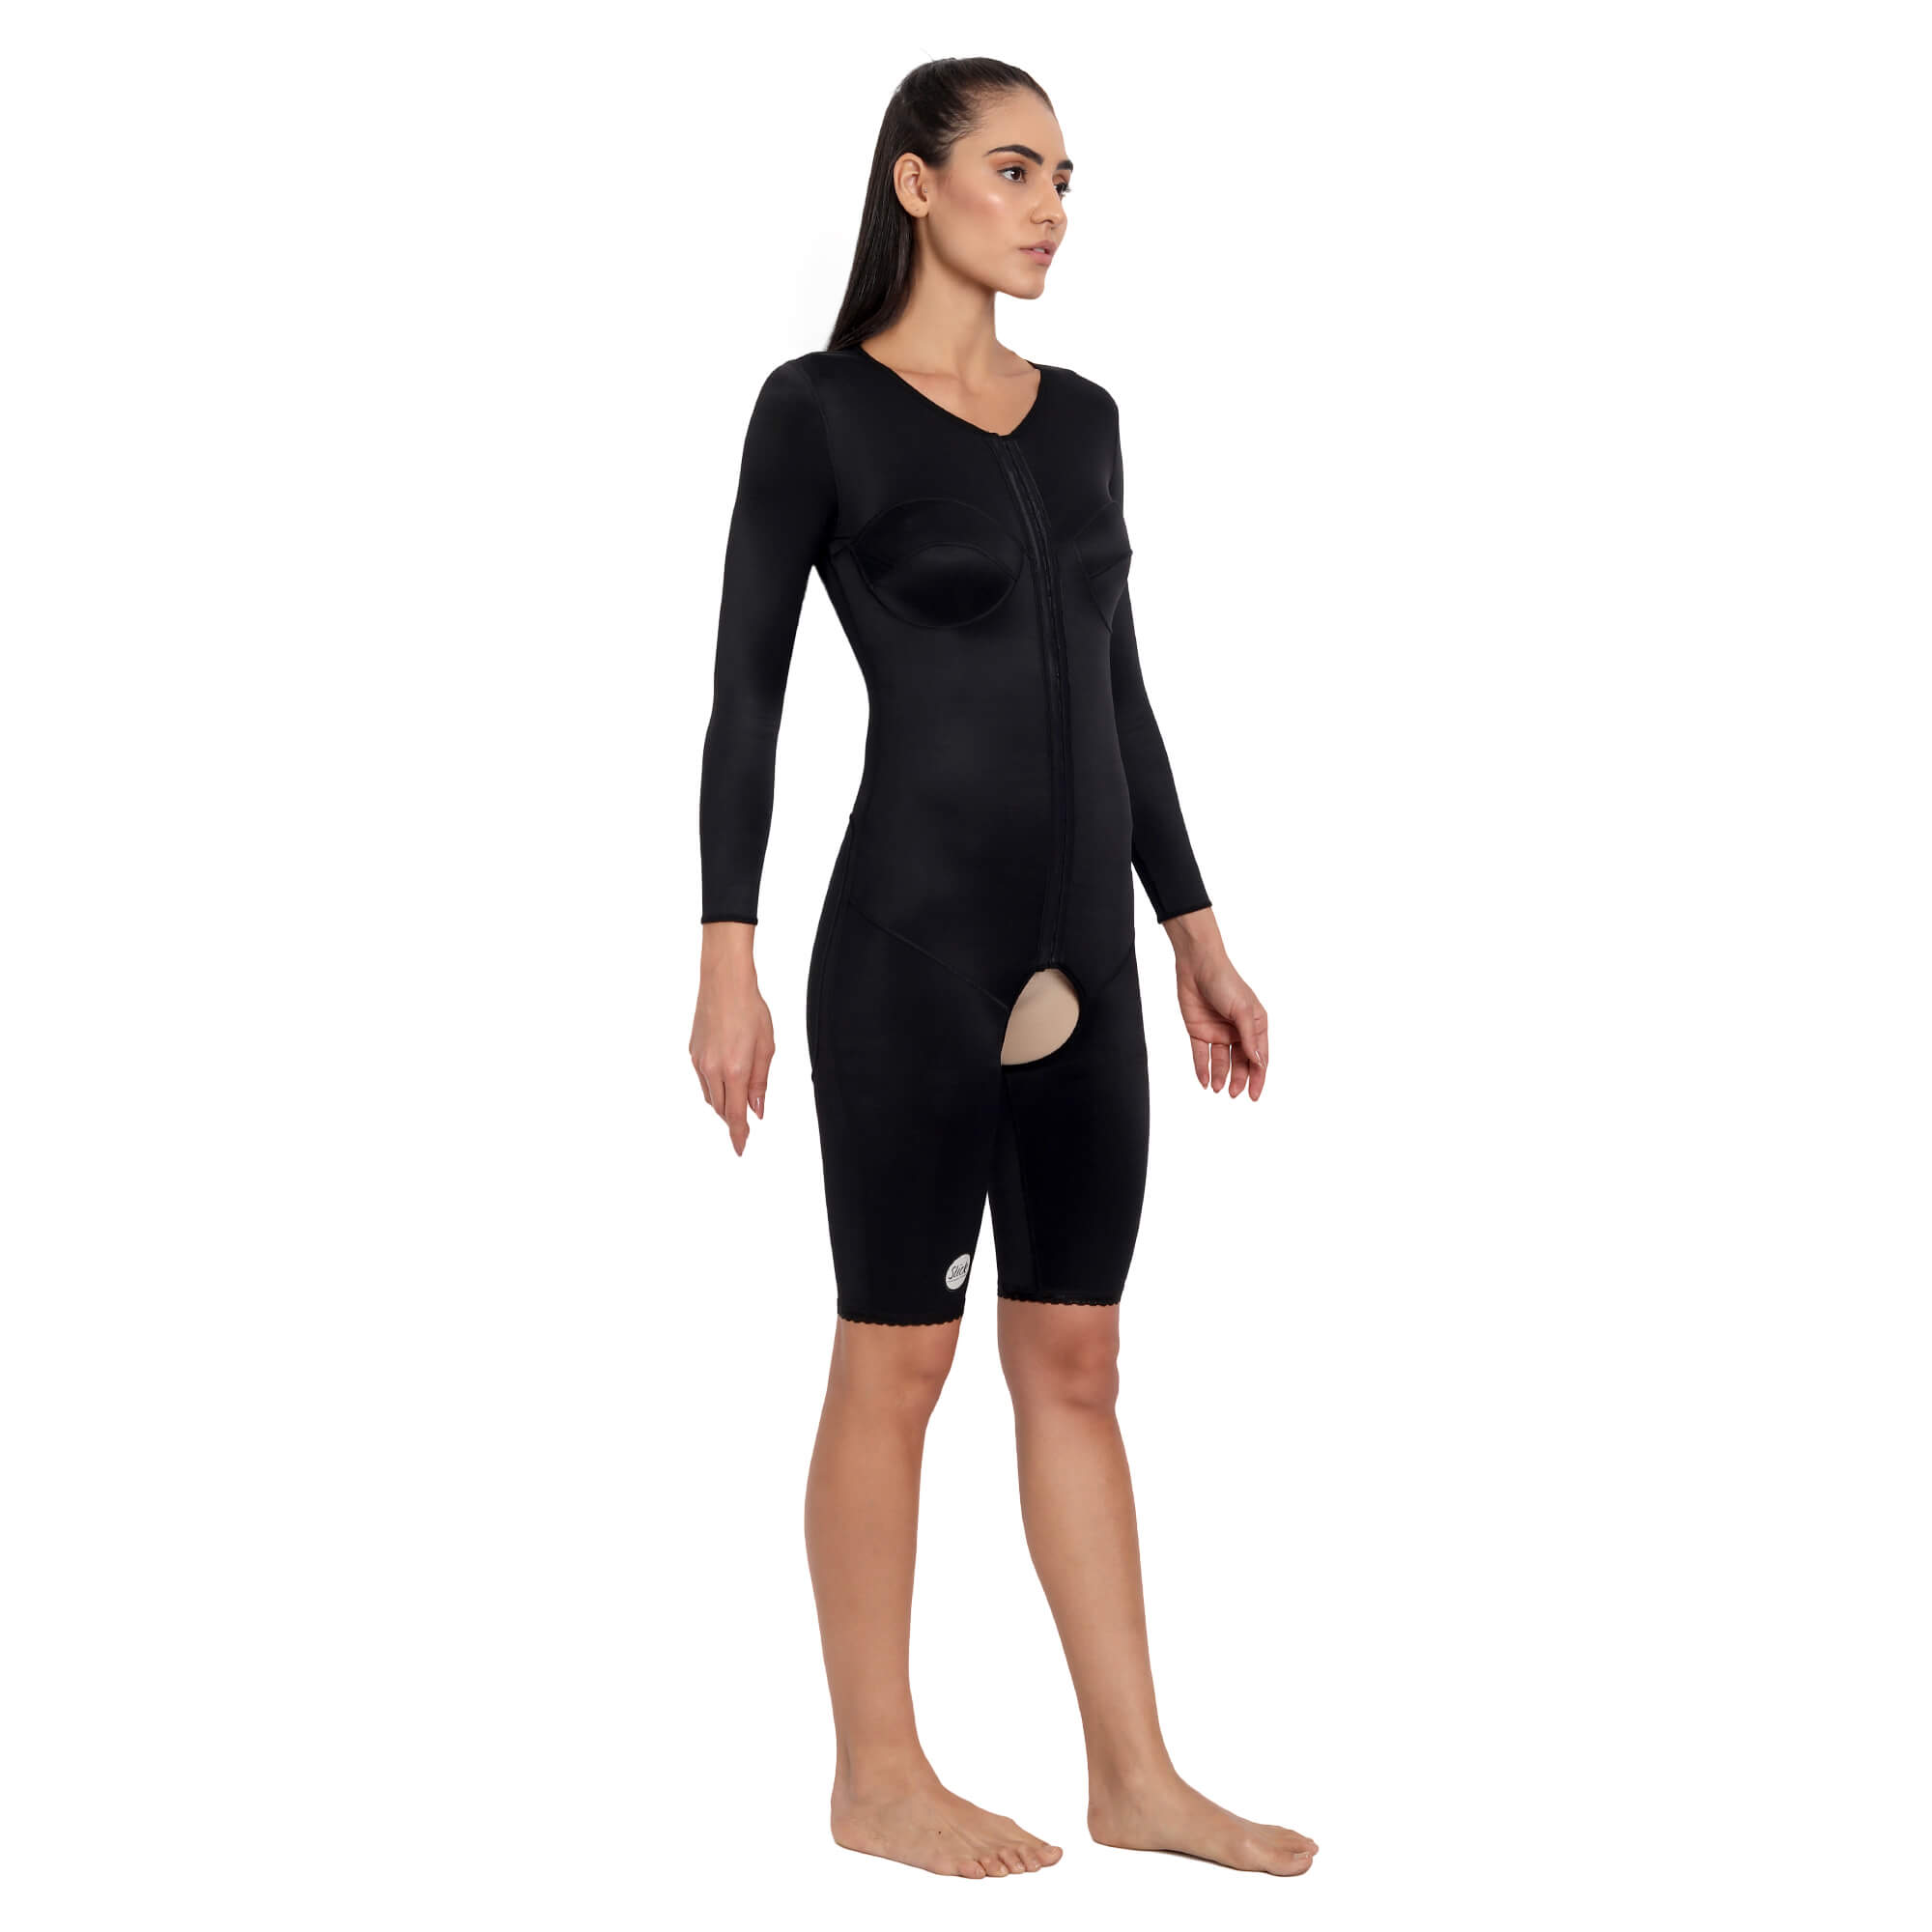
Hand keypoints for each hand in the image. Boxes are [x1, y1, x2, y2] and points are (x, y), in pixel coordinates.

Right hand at [690, 922, 774, 1154]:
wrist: (724, 983)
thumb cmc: (750, 1010)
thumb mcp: (766, 1047)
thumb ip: (760, 1083)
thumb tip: (757, 1110)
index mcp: (734, 1071)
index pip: (736, 1115)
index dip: (738, 1135)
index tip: (740, 1149)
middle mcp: (712, 1070)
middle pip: (721, 1109)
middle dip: (733, 1120)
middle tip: (745, 1126)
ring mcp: (699, 1061)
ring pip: (710, 1096)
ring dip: (724, 1103)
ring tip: (738, 1099)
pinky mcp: (692, 1052)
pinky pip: (703, 1080)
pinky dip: (715, 1086)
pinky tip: (725, 1076)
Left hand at [1163, 908, 1267, 1098]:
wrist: (1197, 966)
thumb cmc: (1226, 982)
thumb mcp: (1243, 1010)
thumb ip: (1249, 1037)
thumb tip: (1259, 1062)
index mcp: (1255, 1025)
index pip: (1259, 1056)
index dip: (1258, 1077)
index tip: (1255, 1094)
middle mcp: (1238, 1031)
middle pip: (1240, 1062)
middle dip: (1239, 1080)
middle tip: (1234, 1094)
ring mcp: (1218, 1032)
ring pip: (1222, 1061)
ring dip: (1221, 1075)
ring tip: (1219, 1089)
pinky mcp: (1199, 1031)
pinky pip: (1202, 1054)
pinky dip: (1203, 1068)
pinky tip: (1204, 1080)